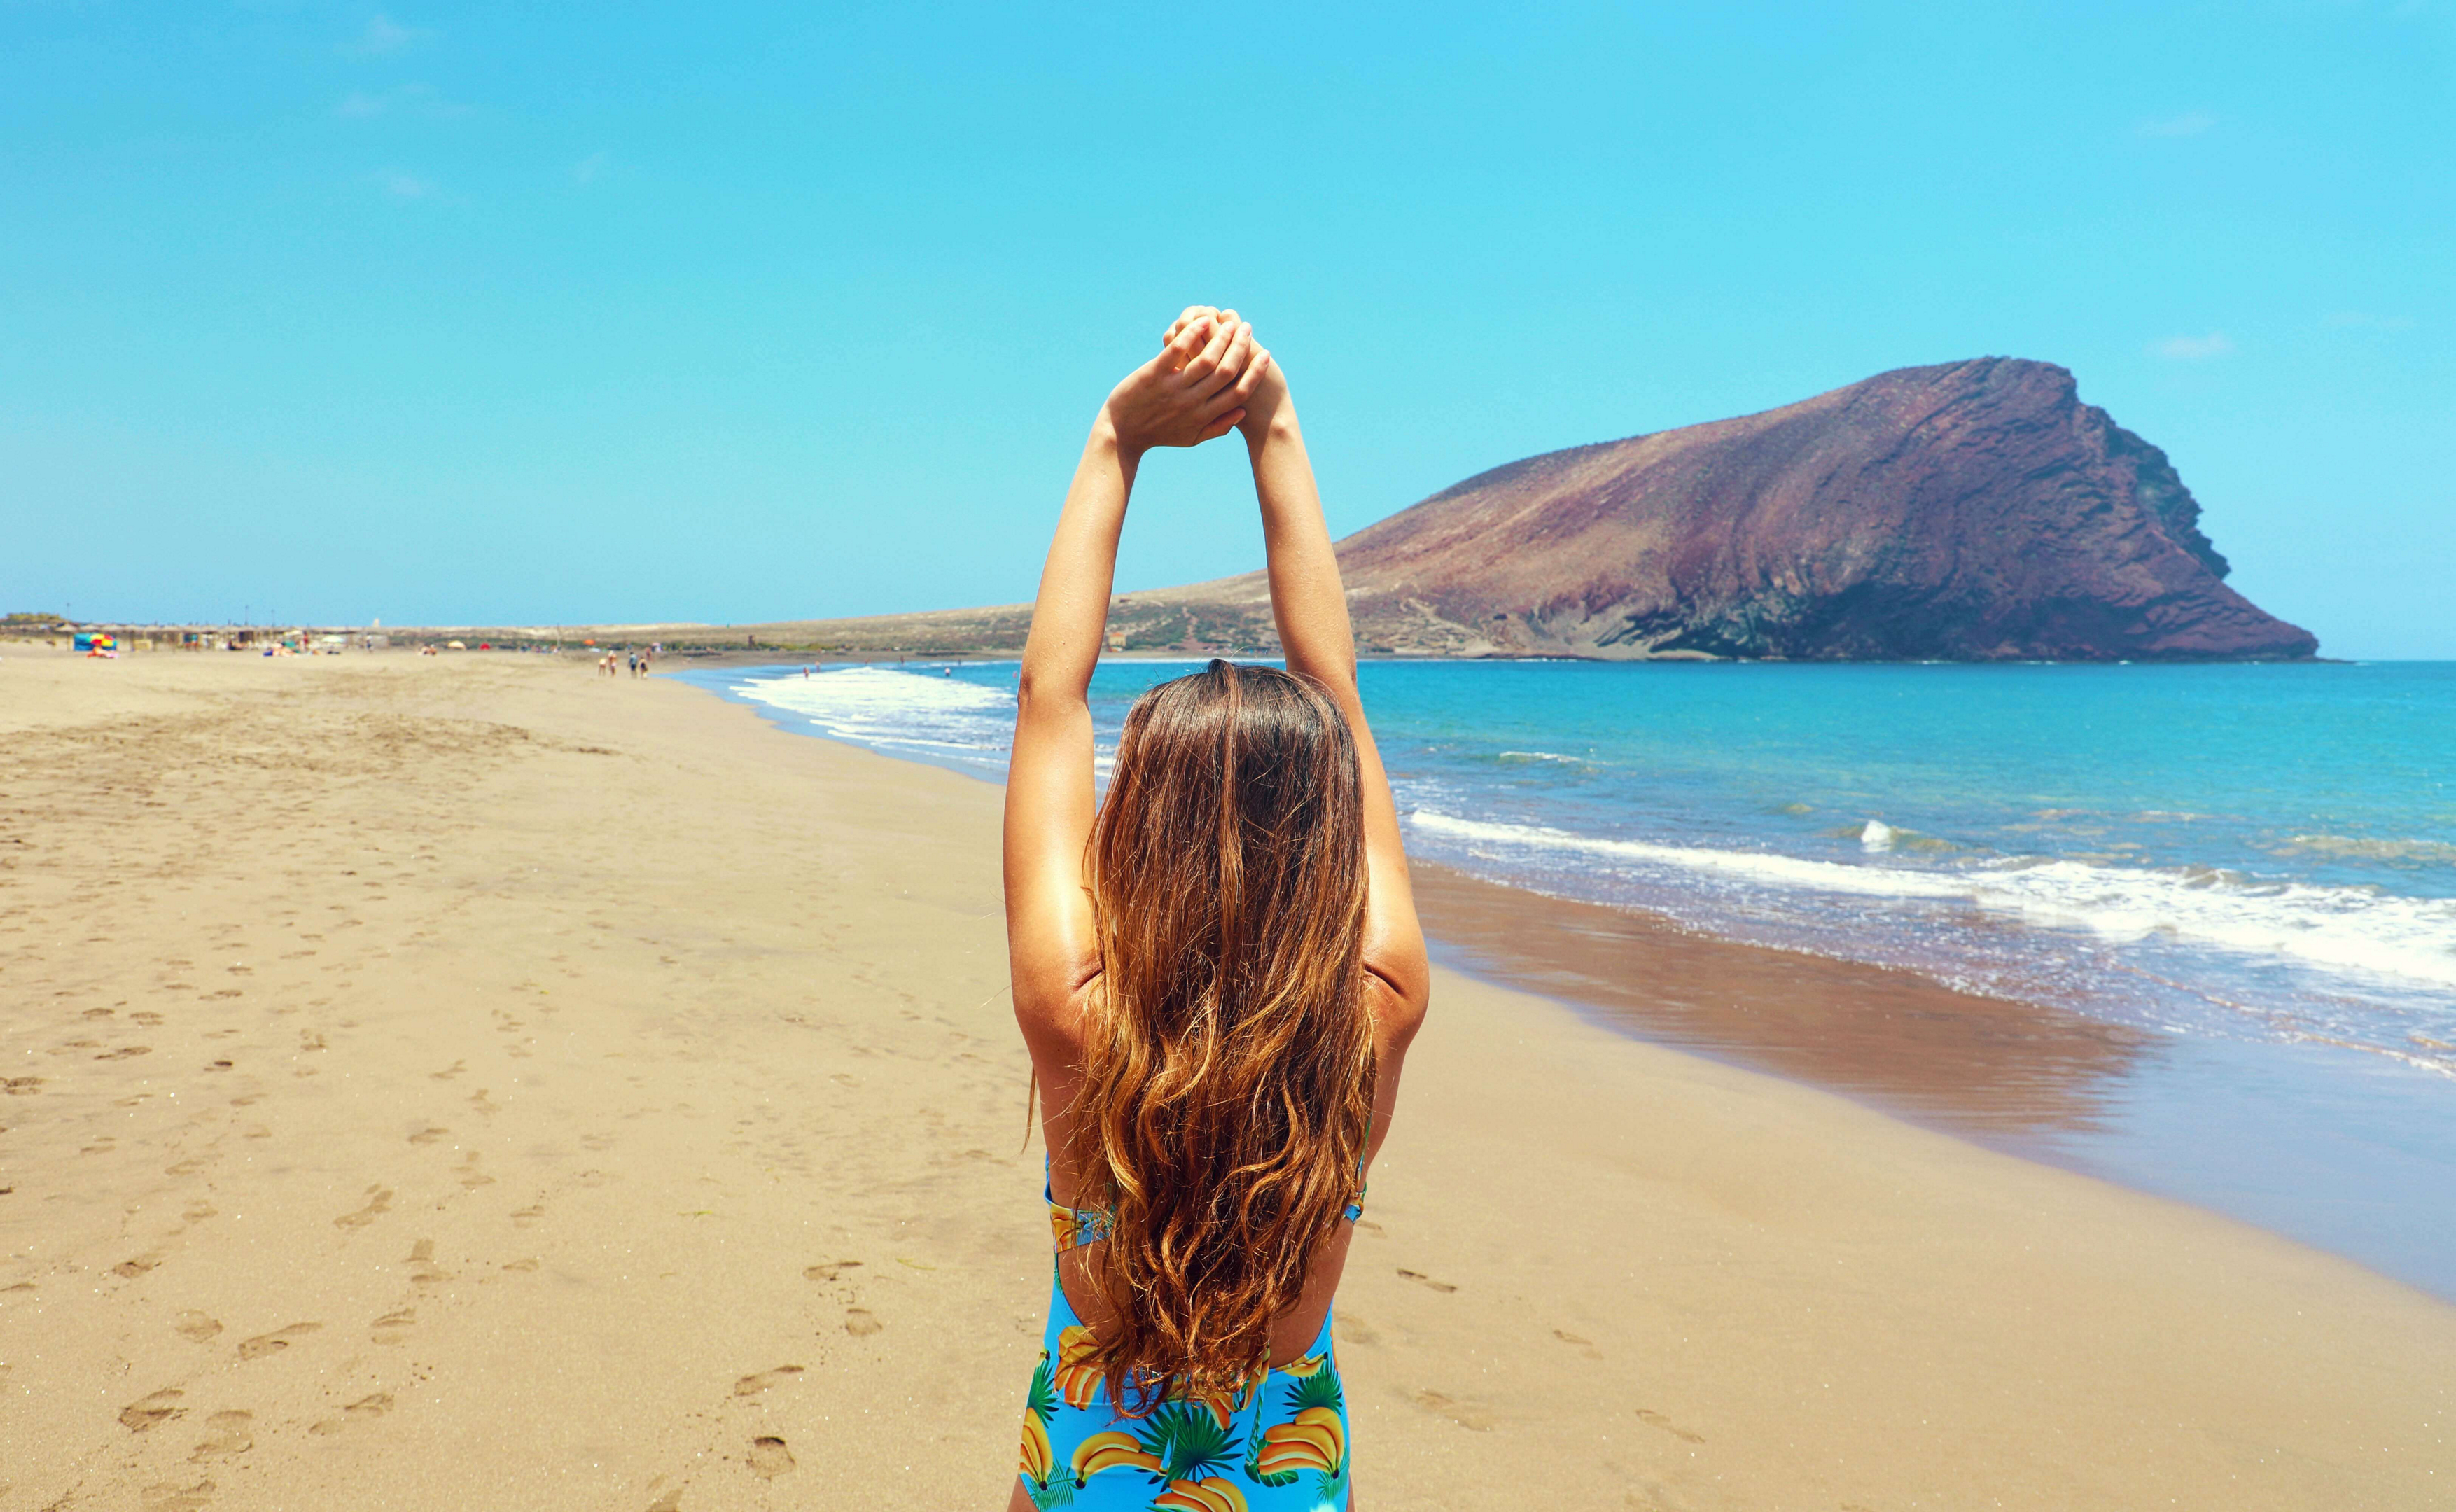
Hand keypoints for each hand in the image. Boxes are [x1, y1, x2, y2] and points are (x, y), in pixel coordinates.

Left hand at [1102, 312, 1268, 454]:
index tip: (1265, 354)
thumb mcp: (1191, 438)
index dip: (1255, 373)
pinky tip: (1202, 322)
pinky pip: (1176, 351)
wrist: (1121, 434)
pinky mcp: (1153, 375)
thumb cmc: (1158, 435)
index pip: (1238, 393)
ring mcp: (1172, 388)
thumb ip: (1218, 427)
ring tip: (1229, 323)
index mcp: (1203, 416)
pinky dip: (1191, 334)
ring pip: (1206, 360)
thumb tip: (1241, 411)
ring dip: (1221, 338)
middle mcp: (1191, 402)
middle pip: (1226, 372)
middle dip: (1240, 348)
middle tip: (1247, 329)